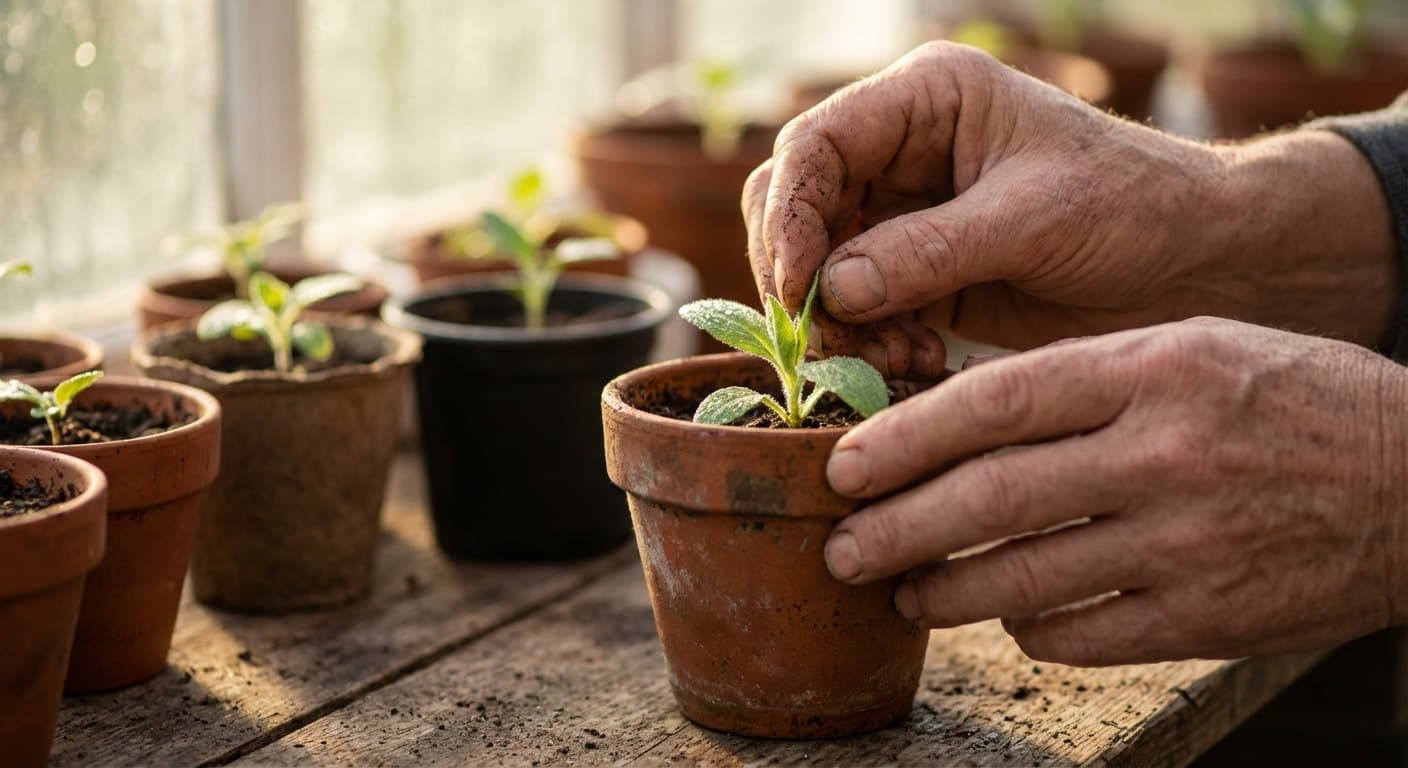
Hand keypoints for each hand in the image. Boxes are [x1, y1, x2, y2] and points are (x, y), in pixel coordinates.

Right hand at [745, 42, 1396, 376]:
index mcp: (926, 101)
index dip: (791, 216)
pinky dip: (869, 344)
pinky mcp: (917, 276)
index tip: (797, 288)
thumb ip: (927, 251)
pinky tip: (915, 365)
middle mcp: (902, 152)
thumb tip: (831, 289)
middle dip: (804, 279)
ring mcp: (905, 216)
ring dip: (838, 324)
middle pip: (797, 208)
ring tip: (891, 362)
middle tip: (828, 339)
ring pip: (819, 269)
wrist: (1200, 265)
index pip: (815, 146)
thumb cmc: (1136, 207)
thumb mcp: (1033, 219)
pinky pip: (857, 311)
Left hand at [820, 316, 1407, 664]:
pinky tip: (1004, 614)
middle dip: (896, 528)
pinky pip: (1082, 634)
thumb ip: (1082, 380)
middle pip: (992, 496)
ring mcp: (1189, 543)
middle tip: (839, 548)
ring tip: (899, 592)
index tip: (842, 466)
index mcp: (1155, 369)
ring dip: (943, 589)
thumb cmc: (1287, 400)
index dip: (903, 437)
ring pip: (1024, 576)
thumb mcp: (1192, 349)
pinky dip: (1027, 627)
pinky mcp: (1210, 618)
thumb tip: (955, 426)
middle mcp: (1166, 452)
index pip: (996, 402)